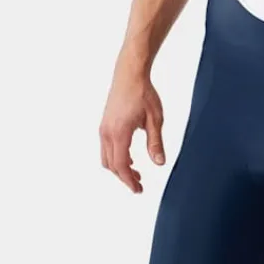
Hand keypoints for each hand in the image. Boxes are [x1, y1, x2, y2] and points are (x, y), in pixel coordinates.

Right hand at [99, 62, 164, 193]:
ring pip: (107, 158)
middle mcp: (107, 133)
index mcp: (119, 133)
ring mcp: (103, 128)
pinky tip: (129, 158)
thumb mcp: (155, 119)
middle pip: (111, 165)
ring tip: (136, 173)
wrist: (129, 74)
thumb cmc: (143, 94)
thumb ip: (156, 142)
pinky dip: (116, 158)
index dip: (129, 180)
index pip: (121, 165)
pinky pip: (106, 148)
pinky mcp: (104, 124)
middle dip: (124, 177)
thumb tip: (159, 163)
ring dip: (119, 168)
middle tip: (139, 185)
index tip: (139, 189)